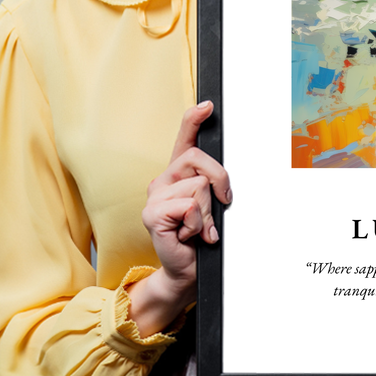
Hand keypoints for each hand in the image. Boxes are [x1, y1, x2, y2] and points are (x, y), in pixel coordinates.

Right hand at [127, 101, 231, 335]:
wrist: (187, 270)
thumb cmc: (201, 237)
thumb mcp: (212, 206)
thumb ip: (213, 186)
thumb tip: (223, 178)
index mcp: (178, 174)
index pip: (185, 139)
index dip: (194, 119)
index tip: (208, 105)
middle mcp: (163, 180)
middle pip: (199, 159)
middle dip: (220, 181)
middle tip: (221, 205)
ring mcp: (155, 196)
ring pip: (198, 186)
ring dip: (208, 212)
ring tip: (199, 228)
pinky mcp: (152, 214)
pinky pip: (189, 206)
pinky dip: (198, 224)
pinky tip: (189, 235)